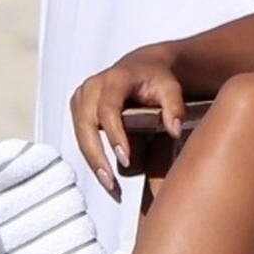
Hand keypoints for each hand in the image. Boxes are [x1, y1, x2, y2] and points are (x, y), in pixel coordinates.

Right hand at [70, 46, 185, 199]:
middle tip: (110, 183)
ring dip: (92, 161)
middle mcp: (92, 86)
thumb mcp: (171, 88)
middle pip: (86, 125)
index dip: (114, 135)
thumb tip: (175, 131)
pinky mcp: (78, 108)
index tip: (125, 160)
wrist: (142, 66)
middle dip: (96, 156)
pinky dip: (91, 156)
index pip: (108, 109)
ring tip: (109, 186)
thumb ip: (175, 108)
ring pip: (80, 134)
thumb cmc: (156, 78)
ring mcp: (81, 97)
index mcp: (115, 79)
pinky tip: (104, 175)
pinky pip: (81, 136)